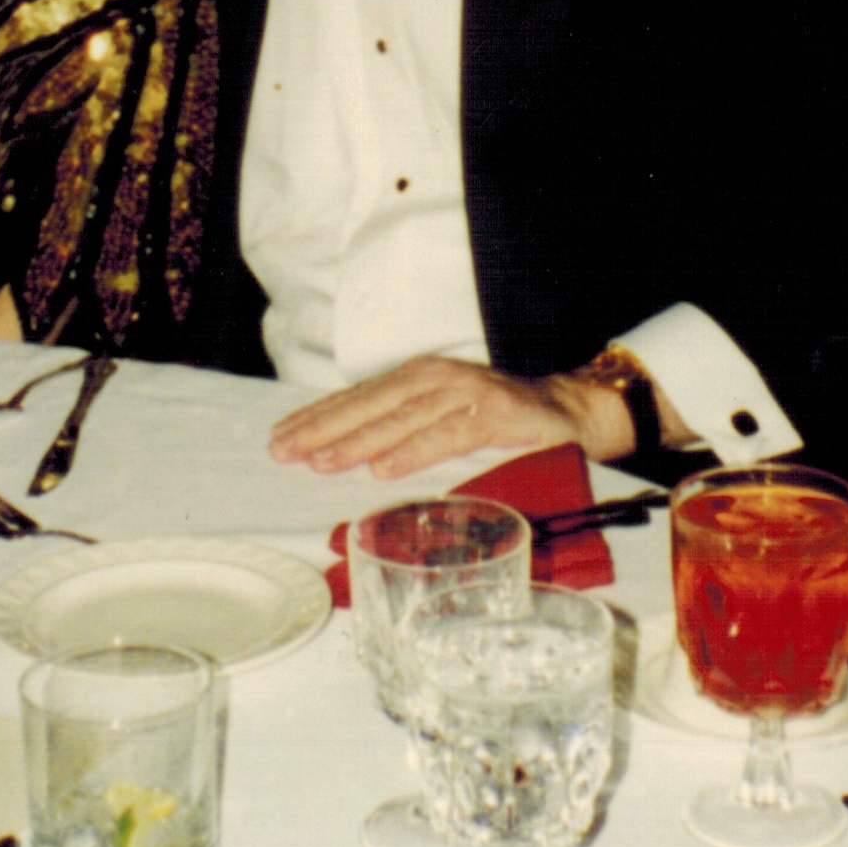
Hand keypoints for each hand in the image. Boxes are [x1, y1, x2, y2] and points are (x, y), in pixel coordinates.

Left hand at [267, 355, 610, 477]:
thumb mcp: (441, 418)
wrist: (567, 412)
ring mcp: (466, 393)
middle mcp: (437, 378)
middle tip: (285, 451)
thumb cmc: (496, 421)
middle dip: (324, 429)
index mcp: (418, 377)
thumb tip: (341, 454)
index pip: (358, 397)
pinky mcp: (494, 415)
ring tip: (321, 461)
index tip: (280, 437)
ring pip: (402, 419)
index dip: (317, 416)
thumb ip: (401, 428)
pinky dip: (412, 451)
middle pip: (370, 404)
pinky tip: (382, 469)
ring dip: (358, 441)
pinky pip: (446, 435)